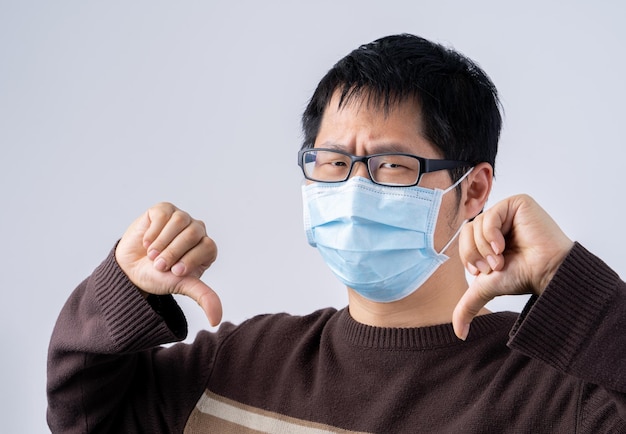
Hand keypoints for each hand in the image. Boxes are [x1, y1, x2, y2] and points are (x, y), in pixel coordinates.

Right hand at [115, 202, 221, 325]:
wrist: (130, 269)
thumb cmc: (159, 276)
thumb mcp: (181, 286)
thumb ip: (203, 297)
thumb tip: (216, 320)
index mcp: (206, 248)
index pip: (208, 246)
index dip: (190, 259)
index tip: (174, 272)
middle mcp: (197, 231)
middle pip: (194, 232)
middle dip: (174, 252)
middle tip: (159, 265)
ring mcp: (181, 218)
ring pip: (180, 220)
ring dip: (163, 241)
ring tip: (152, 255)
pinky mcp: (164, 210)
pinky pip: (164, 213)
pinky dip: (154, 231)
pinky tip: (147, 242)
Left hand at [452, 194, 573, 339]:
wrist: (547, 274)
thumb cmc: (523, 277)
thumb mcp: (487, 288)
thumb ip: (468, 306)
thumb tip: (459, 334)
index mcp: (487, 235)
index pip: (463, 237)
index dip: (468, 256)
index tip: (486, 272)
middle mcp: (496, 221)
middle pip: (466, 229)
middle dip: (475, 253)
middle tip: (494, 267)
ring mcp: (507, 210)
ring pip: (476, 224)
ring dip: (484, 248)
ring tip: (502, 259)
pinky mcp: (518, 203)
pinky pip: (490, 215)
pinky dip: (491, 235)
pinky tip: (504, 246)